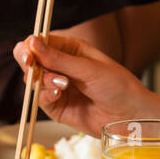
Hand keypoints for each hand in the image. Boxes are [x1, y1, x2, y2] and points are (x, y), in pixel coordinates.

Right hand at [11, 32, 159, 137]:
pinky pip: (40, 99)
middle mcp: (61, 66)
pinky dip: (45, 95)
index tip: (28, 53)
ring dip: (42, 80)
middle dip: (29, 62)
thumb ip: (59, 59)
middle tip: (31, 65)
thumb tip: (33, 43)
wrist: (130, 116)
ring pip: (33, 80)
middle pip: (31, 60)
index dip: (30, 46)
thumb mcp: (89, 68)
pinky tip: (58, 93)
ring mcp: (57, 87)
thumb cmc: (118, 86)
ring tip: (62, 84)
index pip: (40, 42)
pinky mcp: (56, 107)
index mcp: (70, 49)